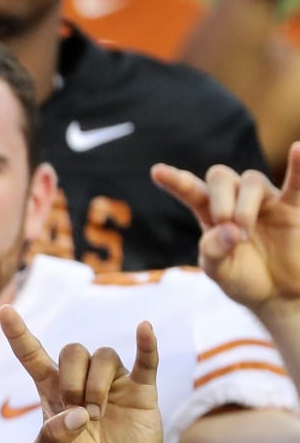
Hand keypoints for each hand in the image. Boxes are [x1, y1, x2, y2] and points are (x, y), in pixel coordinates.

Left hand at [0, 306, 164, 442]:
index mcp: (52, 393)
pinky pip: (146, 360)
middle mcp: (81, 381)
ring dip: (97, 384)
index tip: (5, 311)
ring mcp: (113, 383)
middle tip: (77, 412)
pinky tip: (144, 329)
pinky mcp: (141, 391)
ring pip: (103, 355)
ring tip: (97, 416)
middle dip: (71, 379)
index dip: (19, 334)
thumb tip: (75, 415)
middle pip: (73, 350)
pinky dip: (146, 344)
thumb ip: (50, 440)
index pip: (33, 356)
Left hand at [152, 144, 299, 320]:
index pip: (192, 192)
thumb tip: (228, 229)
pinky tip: (297, 149)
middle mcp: (237, 202)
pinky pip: (296, 182)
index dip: (176, 181)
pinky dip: (298, 166)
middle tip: (223, 222)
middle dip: (218, 197)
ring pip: (251, 180)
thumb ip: (214, 252)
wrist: (278, 294)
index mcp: (211, 216)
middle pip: (221, 177)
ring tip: (243, 232)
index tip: (157, 171)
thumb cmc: (244, 279)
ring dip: (244, 204)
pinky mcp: (291, 207)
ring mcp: (265, 201)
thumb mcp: (220, 272)